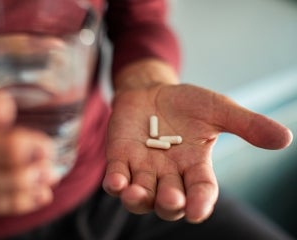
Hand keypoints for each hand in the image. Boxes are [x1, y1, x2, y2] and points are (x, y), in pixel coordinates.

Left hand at [103, 82, 292, 222]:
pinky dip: (115, 183)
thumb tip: (285, 139)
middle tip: (172, 199)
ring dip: (138, 199)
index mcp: (194, 166)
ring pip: (141, 196)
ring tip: (135, 194)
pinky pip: (116, 176)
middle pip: (169, 201)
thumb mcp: (218, 109)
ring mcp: (142, 168)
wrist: (153, 91)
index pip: (201, 191)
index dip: (200, 203)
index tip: (197, 211)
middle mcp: (168, 174)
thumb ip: (247, 125)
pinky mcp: (120, 157)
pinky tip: (116, 182)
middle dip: (170, 203)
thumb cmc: (187, 103)